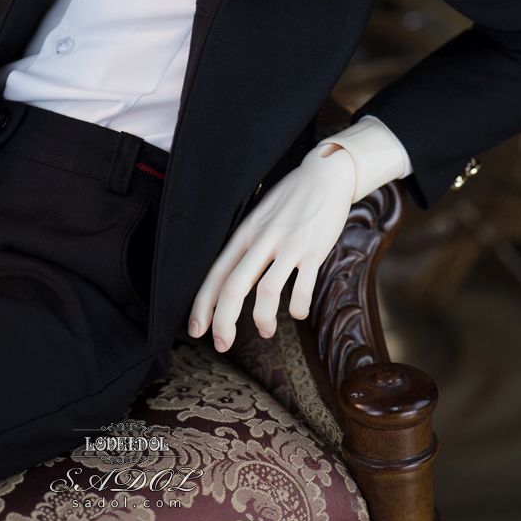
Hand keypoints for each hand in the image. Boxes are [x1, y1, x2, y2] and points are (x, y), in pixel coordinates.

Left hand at [187, 143, 355, 352]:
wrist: (325, 176)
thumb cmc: (290, 199)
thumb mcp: (259, 216)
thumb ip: (247, 245)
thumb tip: (230, 280)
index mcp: (245, 232)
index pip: (216, 272)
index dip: (203, 304)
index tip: (195, 329)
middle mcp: (262, 239)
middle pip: (234, 286)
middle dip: (224, 322)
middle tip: (222, 344)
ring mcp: (288, 246)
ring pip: (267, 292)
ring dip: (263, 320)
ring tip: (266, 332)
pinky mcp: (314, 252)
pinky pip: (303, 290)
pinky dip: (298, 309)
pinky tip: (297, 312)